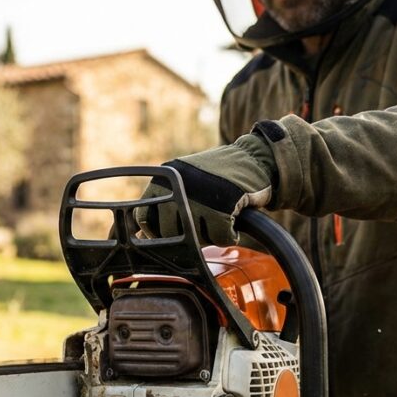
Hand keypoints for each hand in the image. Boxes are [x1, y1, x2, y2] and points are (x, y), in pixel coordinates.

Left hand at [137, 132, 276, 244]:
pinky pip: (221, 238)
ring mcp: (199, 195)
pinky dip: (230, 235)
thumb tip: (141, 235)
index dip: (155, 233)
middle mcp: (178, 185)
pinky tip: (234, 222)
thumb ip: (164, 202)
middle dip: (188, 236)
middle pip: (169, 234)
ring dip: (211, 236)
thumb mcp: (184, 181)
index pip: (143, 217)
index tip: (173, 235)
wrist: (255, 158)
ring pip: (196, 238)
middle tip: (205, 223)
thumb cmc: (218, 176)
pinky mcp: (224, 204)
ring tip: (220, 218)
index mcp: (165, 178)